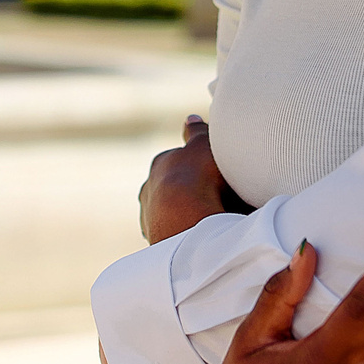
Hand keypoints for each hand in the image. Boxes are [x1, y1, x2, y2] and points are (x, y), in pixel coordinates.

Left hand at [139, 115, 252, 243]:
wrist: (187, 219)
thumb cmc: (200, 177)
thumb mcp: (203, 145)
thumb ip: (197, 132)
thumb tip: (190, 119)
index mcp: (160, 165)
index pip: (179, 163)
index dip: (197, 167)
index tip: (211, 174)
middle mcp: (149, 191)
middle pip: (173, 191)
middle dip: (190, 195)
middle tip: (214, 201)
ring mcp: (151, 219)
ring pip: (172, 215)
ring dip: (188, 218)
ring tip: (211, 223)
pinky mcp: (158, 244)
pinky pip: (176, 238)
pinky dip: (188, 237)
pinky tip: (203, 240)